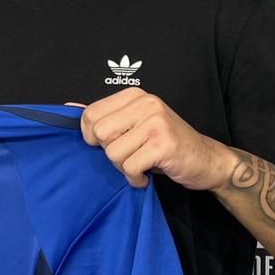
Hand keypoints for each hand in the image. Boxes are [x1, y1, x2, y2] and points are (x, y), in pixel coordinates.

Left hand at [79, 88, 234, 189]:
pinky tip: (146, 176)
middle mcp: (146, 103)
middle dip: (110, 152)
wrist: (206, 159)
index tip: (108, 144)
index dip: (92, 137)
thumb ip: (104, 116)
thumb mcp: (134, 124)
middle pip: (100, 133)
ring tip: (140, 165)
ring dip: (123, 167)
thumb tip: (68, 108)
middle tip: (129, 155)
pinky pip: (130, 167)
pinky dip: (135, 179)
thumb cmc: (164, 144)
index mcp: (135, 95)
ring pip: (113, 153)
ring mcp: (156, 122)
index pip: (90, 114)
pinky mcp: (163, 143)